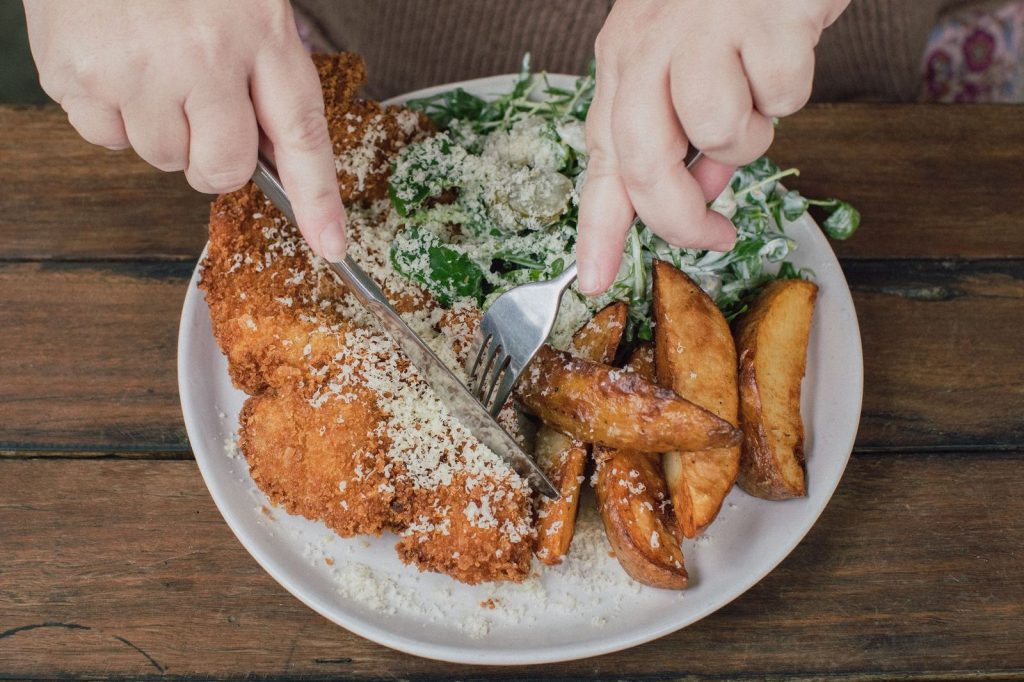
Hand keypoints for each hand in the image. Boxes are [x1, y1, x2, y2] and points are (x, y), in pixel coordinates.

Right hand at [23, 0, 346, 258]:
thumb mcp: (247, 4)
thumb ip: (265, 74)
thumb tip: (271, 157)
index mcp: (258, 30)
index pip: (301, 134)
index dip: (319, 199)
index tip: (332, 246)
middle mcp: (202, 55)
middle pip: (222, 171)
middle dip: (215, 158)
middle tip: (199, 108)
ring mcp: (134, 69)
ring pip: (162, 159)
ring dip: (160, 128)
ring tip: (147, 64)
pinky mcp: (75, 74)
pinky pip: (104, 138)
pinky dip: (108, 112)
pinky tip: (111, 61)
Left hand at [576, 0, 848, 294]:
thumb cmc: (730, 2)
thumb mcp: (687, 65)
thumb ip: (683, 135)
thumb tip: (699, 198)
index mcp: (624, 61)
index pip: (601, 158)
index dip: (596, 227)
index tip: (591, 277)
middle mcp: (649, 45)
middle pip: (644, 165)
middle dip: (679, 217)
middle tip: (712, 234)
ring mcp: (704, 29)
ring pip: (721, 135)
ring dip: (751, 136)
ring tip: (757, 89)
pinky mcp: (764, 18)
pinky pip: (781, 98)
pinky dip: (791, 91)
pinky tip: (783, 50)